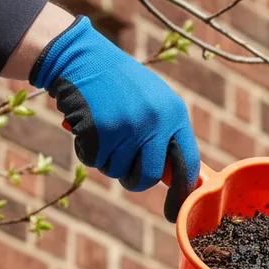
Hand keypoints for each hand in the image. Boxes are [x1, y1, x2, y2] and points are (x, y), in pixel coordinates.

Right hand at [30, 16, 199, 220]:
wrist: (80, 56)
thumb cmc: (119, 85)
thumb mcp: (154, 102)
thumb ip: (166, 137)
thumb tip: (182, 181)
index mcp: (174, 113)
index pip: (188, 164)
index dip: (181, 194)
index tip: (174, 213)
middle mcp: (155, 121)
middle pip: (149, 177)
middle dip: (134, 181)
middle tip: (125, 172)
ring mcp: (128, 126)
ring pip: (117, 171)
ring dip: (106, 160)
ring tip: (103, 132)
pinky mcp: (101, 130)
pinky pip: (94, 161)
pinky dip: (87, 151)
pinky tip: (87, 128)